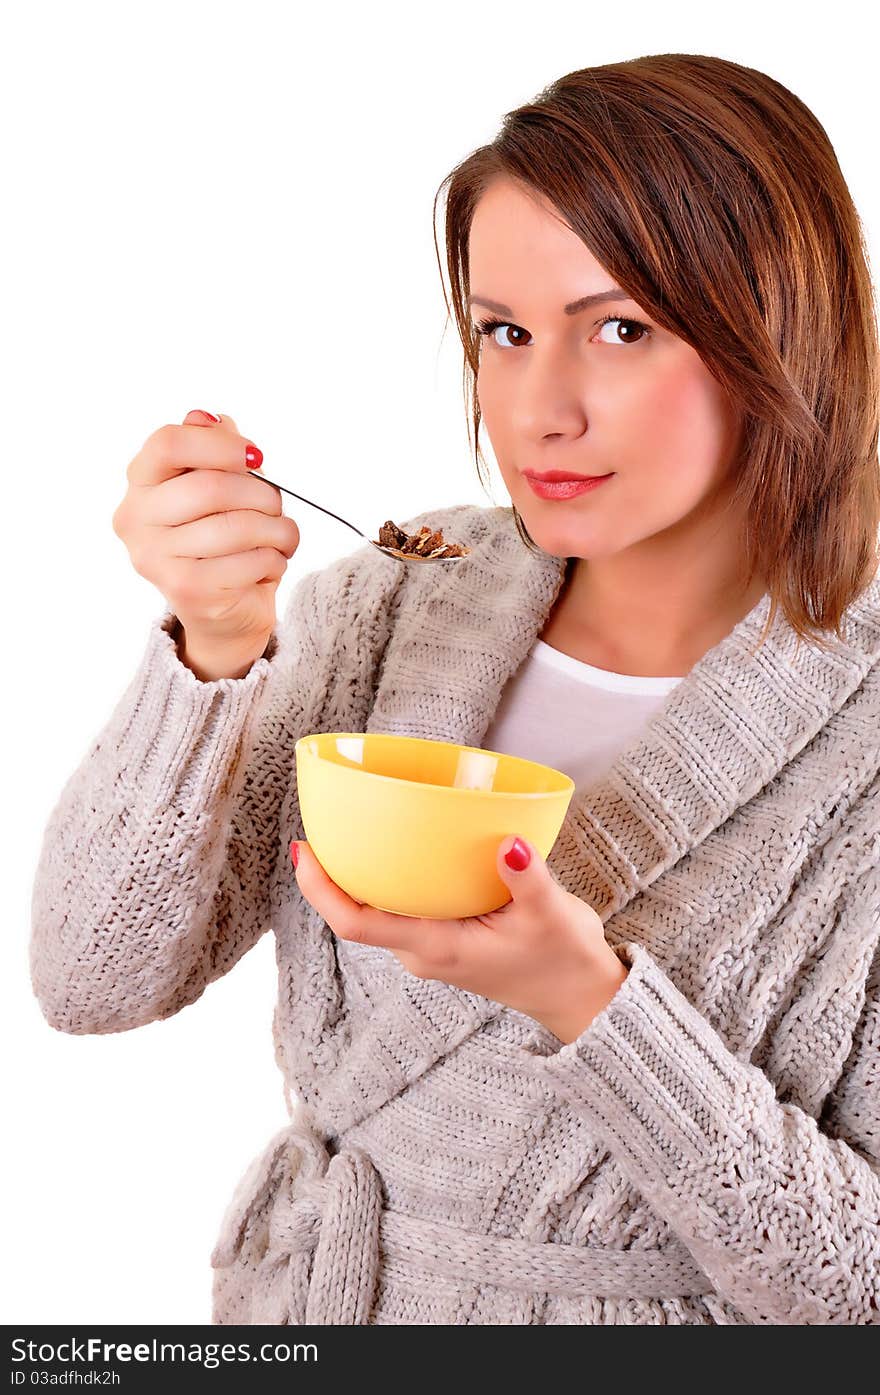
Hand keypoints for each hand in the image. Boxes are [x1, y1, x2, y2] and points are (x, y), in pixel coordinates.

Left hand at [290, 834, 628, 1043]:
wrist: (581, 997)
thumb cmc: (564, 960)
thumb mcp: (552, 915)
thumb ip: (528, 879)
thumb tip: (510, 842)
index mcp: (436, 948)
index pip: (356, 923)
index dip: (322, 889)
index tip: (304, 851)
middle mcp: (422, 951)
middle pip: (356, 912)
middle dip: (332, 872)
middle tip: (324, 820)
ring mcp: (431, 948)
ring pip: (378, 909)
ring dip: (360, 875)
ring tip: (351, 825)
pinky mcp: (444, 939)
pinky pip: (402, 907)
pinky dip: (391, 878)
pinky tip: (398, 845)